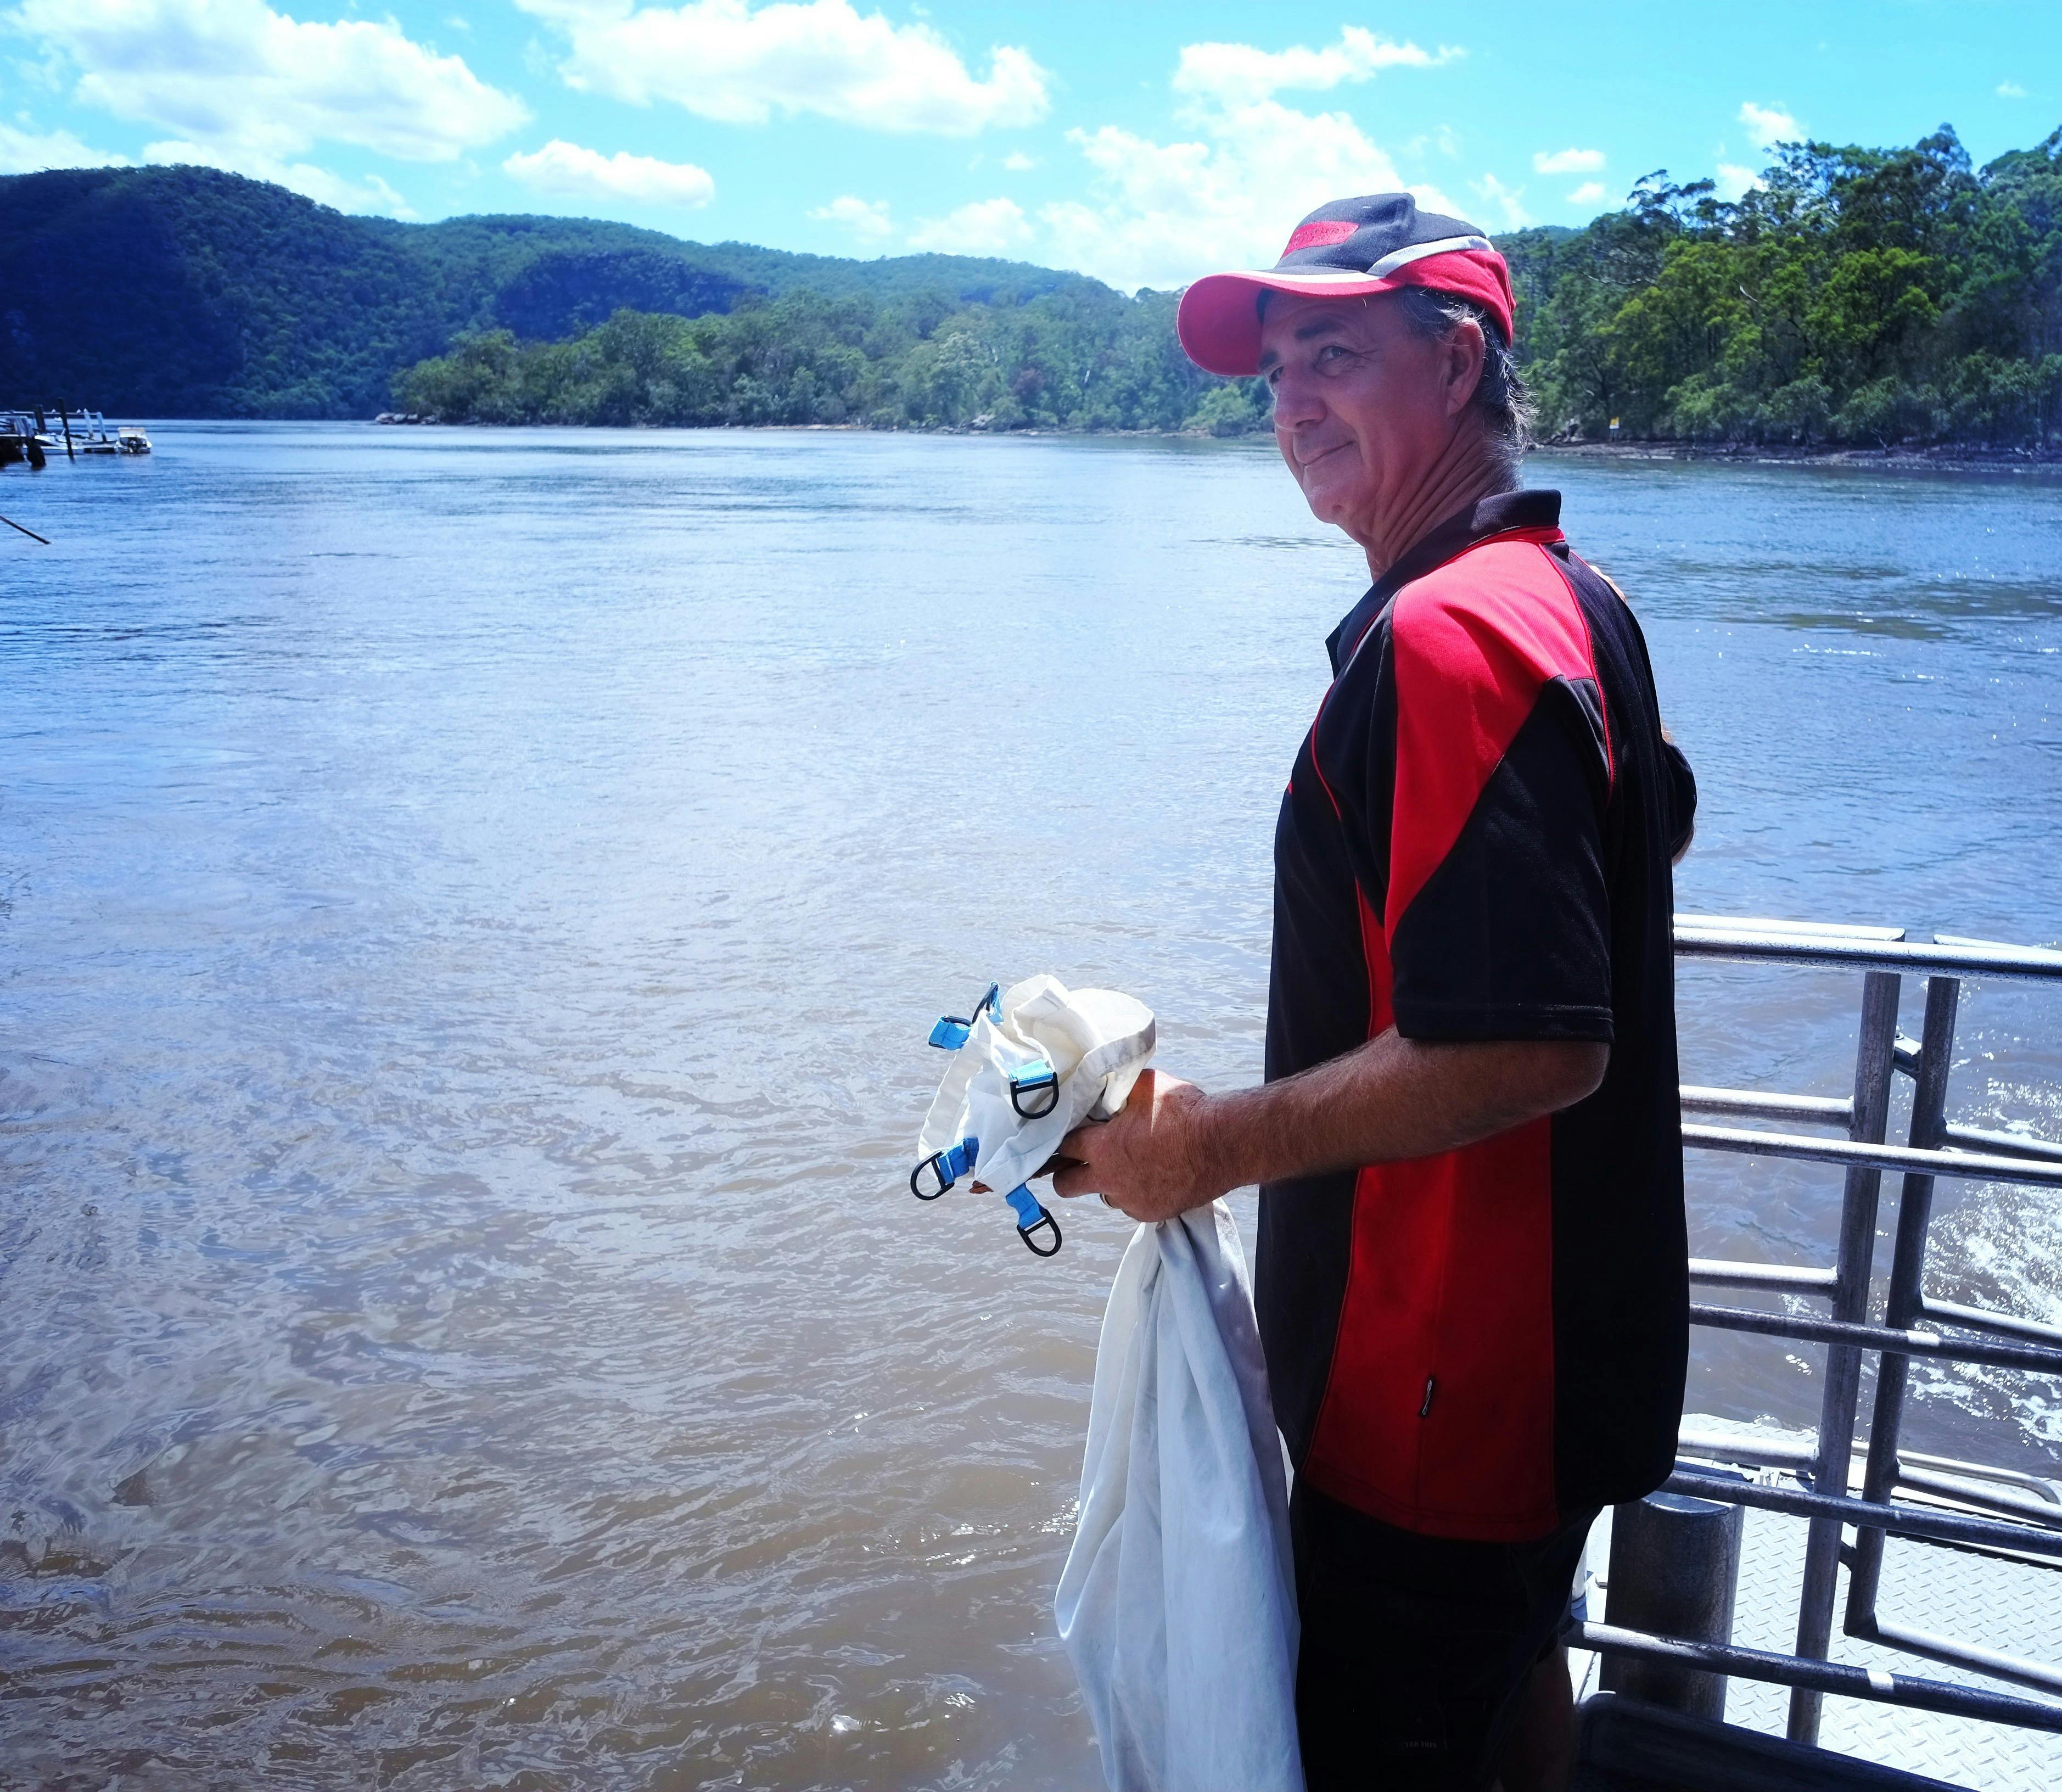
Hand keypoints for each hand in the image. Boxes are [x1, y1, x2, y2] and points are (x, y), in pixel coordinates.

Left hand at [1050, 1071, 1226, 1222]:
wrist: (1222, 1145)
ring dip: (1107, 1182)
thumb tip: (1106, 1086)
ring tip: (1128, 1163)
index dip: (1066, 1138)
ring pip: (1104, 1195)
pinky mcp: (1151, 1213)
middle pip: (1065, 1186)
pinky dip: (1135, 1193)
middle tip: (1080, 1161)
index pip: (1064, 1147)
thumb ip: (1118, 1089)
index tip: (1073, 1134)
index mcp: (1102, 1148)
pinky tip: (1151, 1175)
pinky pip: (1132, 1205)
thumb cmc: (1185, 1112)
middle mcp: (1110, 1179)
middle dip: (1066, 1173)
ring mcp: (1130, 1200)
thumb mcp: (1145, 1086)